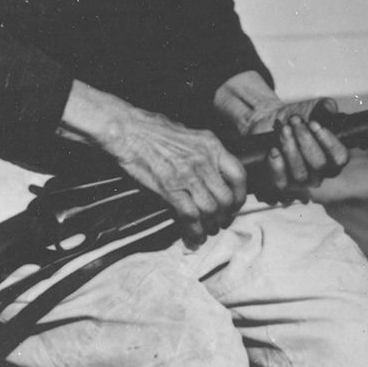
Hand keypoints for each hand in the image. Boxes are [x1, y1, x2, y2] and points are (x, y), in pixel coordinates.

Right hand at [57, 80, 247, 245]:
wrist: (127, 129)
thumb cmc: (152, 129)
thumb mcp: (186, 135)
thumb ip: (202, 153)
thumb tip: (210, 172)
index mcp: (210, 145)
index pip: (239, 175)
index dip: (240, 196)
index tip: (234, 206)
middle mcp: (204, 160)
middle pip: (226, 197)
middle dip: (224, 216)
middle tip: (218, 223)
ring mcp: (187, 174)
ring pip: (210, 210)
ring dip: (210, 226)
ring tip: (205, 231)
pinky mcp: (170, 187)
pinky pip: (190, 216)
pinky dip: (194, 231)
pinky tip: (192, 237)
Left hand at [241, 97, 349, 202]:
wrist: (271, 123)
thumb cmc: (297, 119)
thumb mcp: (313, 107)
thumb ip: (325, 107)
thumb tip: (330, 110)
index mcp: (333, 157)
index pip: (339, 157)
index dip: (328, 142)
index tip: (314, 123)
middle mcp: (321, 173)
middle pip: (319, 164)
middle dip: (305, 140)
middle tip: (294, 121)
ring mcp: (302, 181)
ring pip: (300, 173)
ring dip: (290, 148)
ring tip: (284, 130)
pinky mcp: (283, 184)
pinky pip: (281, 181)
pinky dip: (277, 165)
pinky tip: (274, 149)